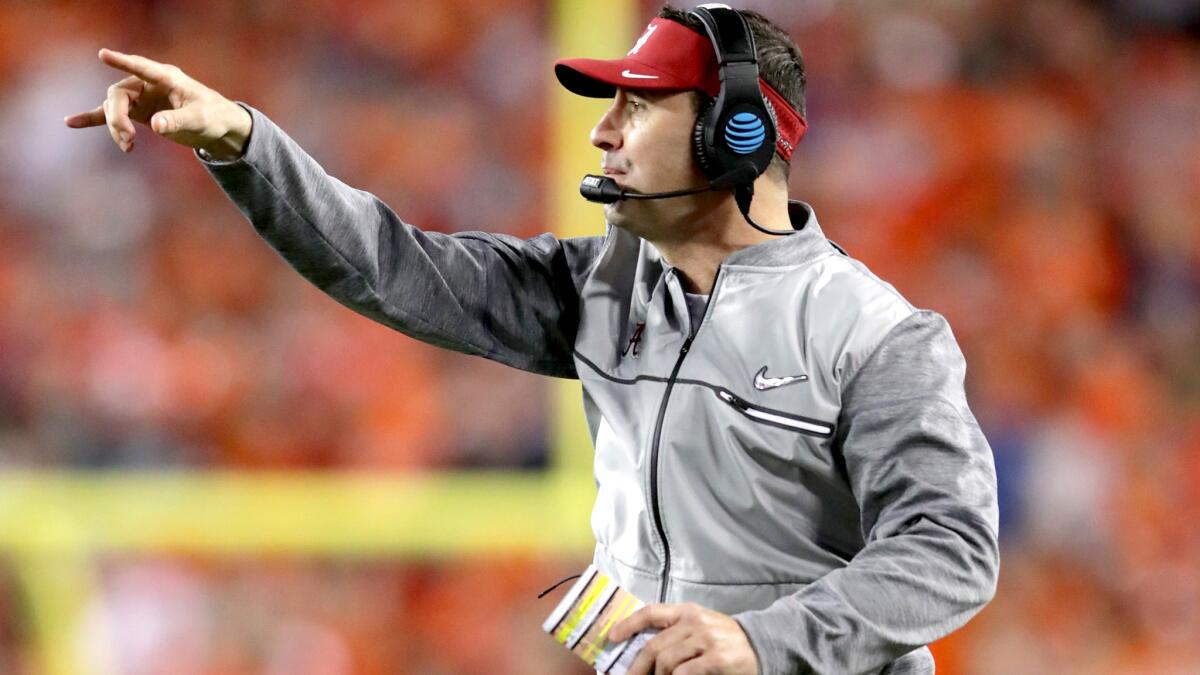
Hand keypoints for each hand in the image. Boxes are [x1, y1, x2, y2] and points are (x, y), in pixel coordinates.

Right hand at [63, 49, 251, 159]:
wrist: (217, 128)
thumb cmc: (213, 117)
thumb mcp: (200, 120)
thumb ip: (177, 121)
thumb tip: (155, 125)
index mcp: (167, 78)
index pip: (141, 67)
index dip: (123, 62)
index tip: (103, 55)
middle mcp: (149, 85)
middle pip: (119, 95)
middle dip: (117, 118)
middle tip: (128, 140)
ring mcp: (141, 98)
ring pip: (114, 108)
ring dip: (115, 127)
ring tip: (128, 147)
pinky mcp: (138, 113)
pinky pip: (110, 114)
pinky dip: (92, 119)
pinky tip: (70, 122)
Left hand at [610, 602, 758, 674]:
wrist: (761, 644)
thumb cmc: (724, 639)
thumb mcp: (699, 627)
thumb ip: (675, 633)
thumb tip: (643, 652)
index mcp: (687, 612)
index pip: (651, 612)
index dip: (629, 624)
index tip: (612, 637)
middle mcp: (695, 622)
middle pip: (655, 645)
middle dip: (638, 667)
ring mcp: (706, 639)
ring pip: (666, 661)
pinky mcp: (717, 658)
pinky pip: (685, 673)